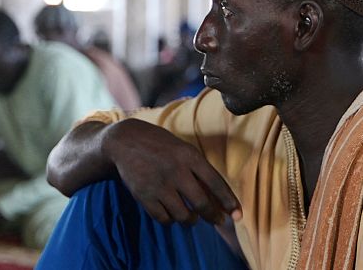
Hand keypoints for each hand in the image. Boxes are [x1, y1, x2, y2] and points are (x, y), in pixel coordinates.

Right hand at [103, 118, 241, 225]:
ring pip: (183, 216)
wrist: (125, 140)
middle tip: (218, 221)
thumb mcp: (183, 149)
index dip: (229, 202)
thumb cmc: (161, 145)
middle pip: (201, 204)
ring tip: (192, 218)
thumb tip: (218, 197)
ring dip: (190, 220)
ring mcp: (158, 185)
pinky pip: (163, 218)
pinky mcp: (143, 196)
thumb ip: (199, 169)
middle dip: (213, 217)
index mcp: (189, 156)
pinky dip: (170, 220)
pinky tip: (172, 215)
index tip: (237, 215)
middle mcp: (176, 171)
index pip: (216, 183)